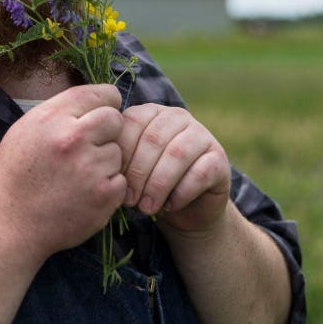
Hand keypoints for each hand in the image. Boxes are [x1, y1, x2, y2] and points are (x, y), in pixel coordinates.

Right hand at [0, 84, 125, 259]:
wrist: (10, 225)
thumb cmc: (16, 175)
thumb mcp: (25, 131)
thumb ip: (59, 112)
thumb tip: (96, 100)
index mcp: (51, 118)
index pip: (98, 93)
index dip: (105, 102)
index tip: (102, 112)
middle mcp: (72, 139)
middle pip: (115, 119)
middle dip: (107, 131)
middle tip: (90, 147)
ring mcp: (90, 168)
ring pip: (118, 152)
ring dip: (105, 163)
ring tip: (78, 177)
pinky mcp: (104, 195)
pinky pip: (121, 180)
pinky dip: (108, 188)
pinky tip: (84, 194)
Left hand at [118, 104, 230, 234]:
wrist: (186, 210)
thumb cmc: (149, 186)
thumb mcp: (129, 171)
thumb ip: (118, 161)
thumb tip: (103, 169)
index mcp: (150, 113)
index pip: (130, 123)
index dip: (120, 154)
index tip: (112, 181)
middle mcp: (177, 117)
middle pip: (153, 139)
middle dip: (137, 173)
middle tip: (129, 201)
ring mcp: (201, 135)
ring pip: (176, 154)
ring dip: (158, 185)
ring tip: (146, 208)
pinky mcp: (219, 158)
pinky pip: (199, 172)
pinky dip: (181, 193)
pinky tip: (170, 206)